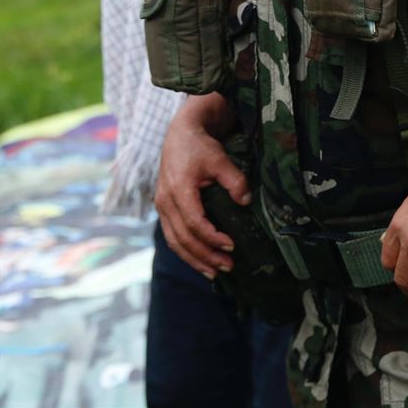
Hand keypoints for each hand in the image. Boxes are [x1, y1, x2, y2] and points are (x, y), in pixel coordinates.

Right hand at [154, 93, 247, 277]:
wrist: (180, 134)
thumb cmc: (201, 146)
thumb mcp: (220, 159)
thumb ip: (234, 180)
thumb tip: (246, 201)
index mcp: (178, 190)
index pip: (193, 223)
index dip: (211, 238)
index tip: (231, 246)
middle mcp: (165, 202)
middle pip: (182, 238)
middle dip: (205, 255)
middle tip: (228, 267)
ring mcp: (162, 206)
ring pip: (174, 241)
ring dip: (194, 259)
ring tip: (214, 273)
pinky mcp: (164, 208)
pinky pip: (172, 236)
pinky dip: (185, 251)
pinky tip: (200, 260)